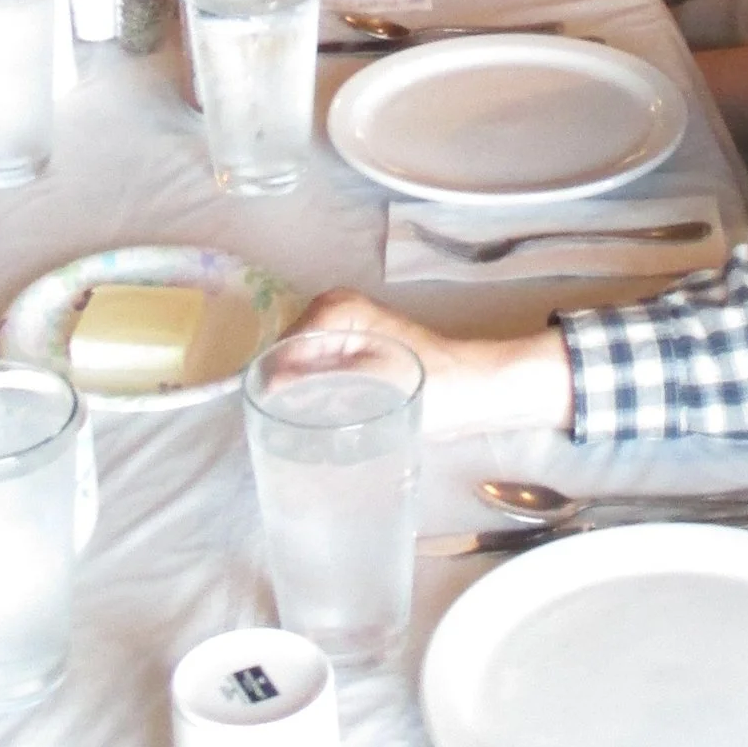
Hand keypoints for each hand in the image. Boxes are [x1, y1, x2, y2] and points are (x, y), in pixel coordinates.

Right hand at [294, 291, 572, 434]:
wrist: (479, 389)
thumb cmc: (436, 381)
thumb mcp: (375, 382)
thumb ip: (320, 381)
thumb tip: (269, 388)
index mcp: (334, 309)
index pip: (280, 347)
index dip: (269, 384)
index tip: (268, 424)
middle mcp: (332, 314)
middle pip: (286, 358)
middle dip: (280, 394)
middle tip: (281, 435)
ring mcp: (342, 336)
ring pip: (299, 371)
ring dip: (295, 400)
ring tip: (293, 437)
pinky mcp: (352, 358)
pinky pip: (317, 377)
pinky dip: (312, 400)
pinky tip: (312, 428)